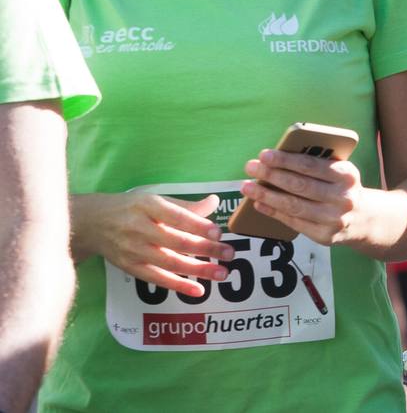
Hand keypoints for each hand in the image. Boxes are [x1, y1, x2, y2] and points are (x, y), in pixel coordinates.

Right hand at [79, 193, 233, 295]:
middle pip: (177, 241)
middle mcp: (139, 228)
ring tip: (222, 273)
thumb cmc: (131, 208)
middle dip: (206, 249)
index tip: (219, 233)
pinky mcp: (130, 267)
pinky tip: (198, 290)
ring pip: (170, 263)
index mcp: (148, 206)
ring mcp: (133, 250)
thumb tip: (215, 203)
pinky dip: (179, 286)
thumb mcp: (155, 199)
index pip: (178, 217)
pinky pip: (157, 279)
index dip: (199, 226)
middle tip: (230, 253)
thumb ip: (185, 206)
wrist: (92, 223)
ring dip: (198, 270)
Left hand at [241, 148, 364, 245]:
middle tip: (251, 167)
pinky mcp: (324, 235)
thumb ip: (318, 165)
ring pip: (294, 206)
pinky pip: (293, 222)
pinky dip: (273, 212)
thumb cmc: (343, 188)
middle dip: (272, 175)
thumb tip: (279, 159)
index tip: (264, 154)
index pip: (311, 165)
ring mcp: (333, 218)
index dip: (285, 160)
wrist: (365, 219)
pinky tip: (259, 204)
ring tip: (248, 187)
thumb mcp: (340, 172)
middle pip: (300, 185)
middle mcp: (342, 197)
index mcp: (346, 175)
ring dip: (266, 196)